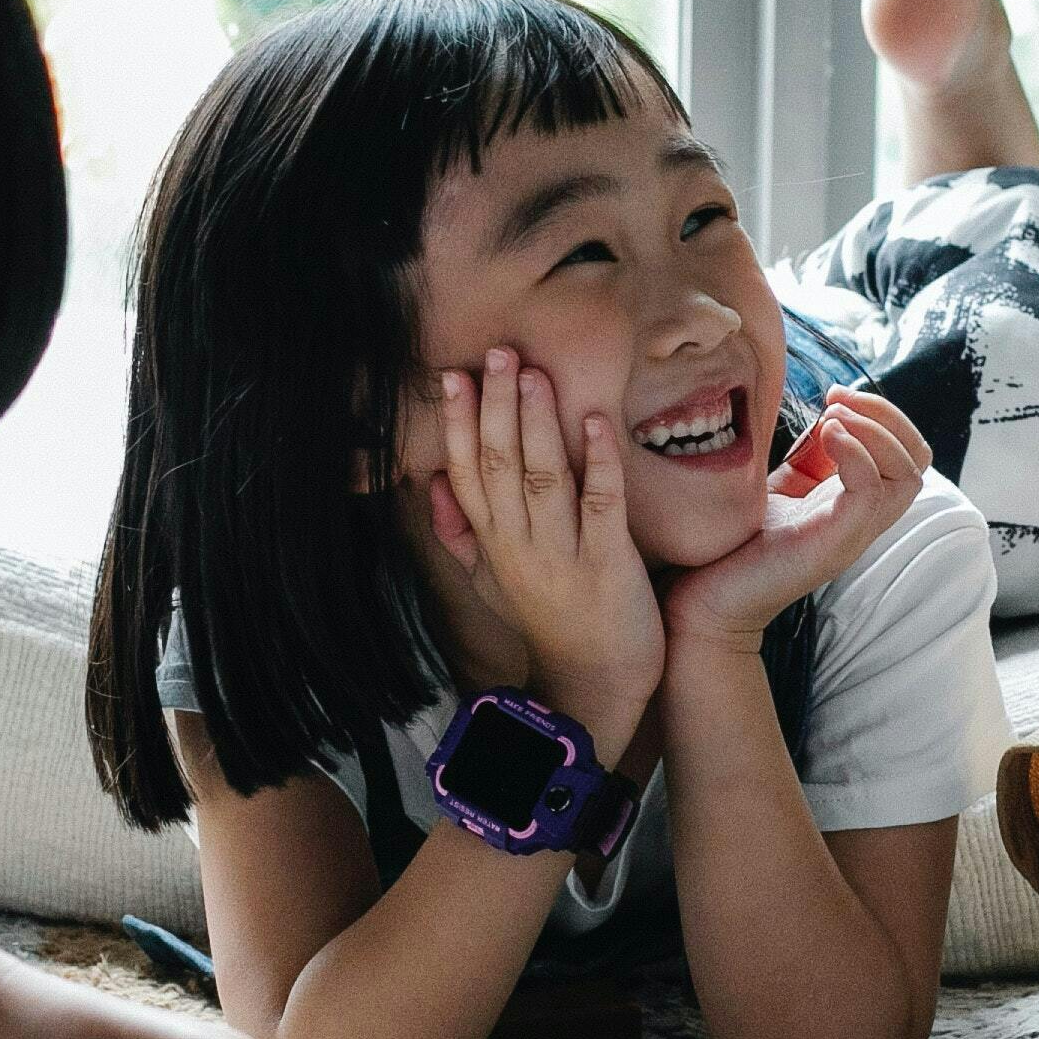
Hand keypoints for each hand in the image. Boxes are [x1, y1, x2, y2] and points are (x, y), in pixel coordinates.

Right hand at [427, 350, 664, 742]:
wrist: (593, 683)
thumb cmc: (548, 621)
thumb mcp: (490, 580)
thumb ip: (459, 533)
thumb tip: (430, 483)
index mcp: (493, 544)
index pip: (465, 474)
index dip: (458, 425)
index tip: (452, 377)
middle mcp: (520, 546)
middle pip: (499, 467)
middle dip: (495, 407)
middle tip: (496, 354)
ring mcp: (562, 554)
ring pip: (540, 479)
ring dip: (535, 423)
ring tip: (532, 373)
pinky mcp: (608, 564)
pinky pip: (600, 506)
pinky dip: (596, 462)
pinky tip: (592, 422)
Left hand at [659, 387, 930, 653]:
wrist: (702, 600)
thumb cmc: (733, 543)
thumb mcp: (779, 485)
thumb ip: (809, 454)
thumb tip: (830, 410)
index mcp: (852, 501)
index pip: (906, 451)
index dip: (881, 413)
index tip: (832, 395)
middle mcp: (862, 519)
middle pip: (918, 459)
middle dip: (887, 414)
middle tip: (836, 400)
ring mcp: (852, 534)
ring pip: (908, 475)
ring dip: (875, 431)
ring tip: (830, 419)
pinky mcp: (834, 545)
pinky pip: (872, 493)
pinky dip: (856, 454)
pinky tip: (825, 436)